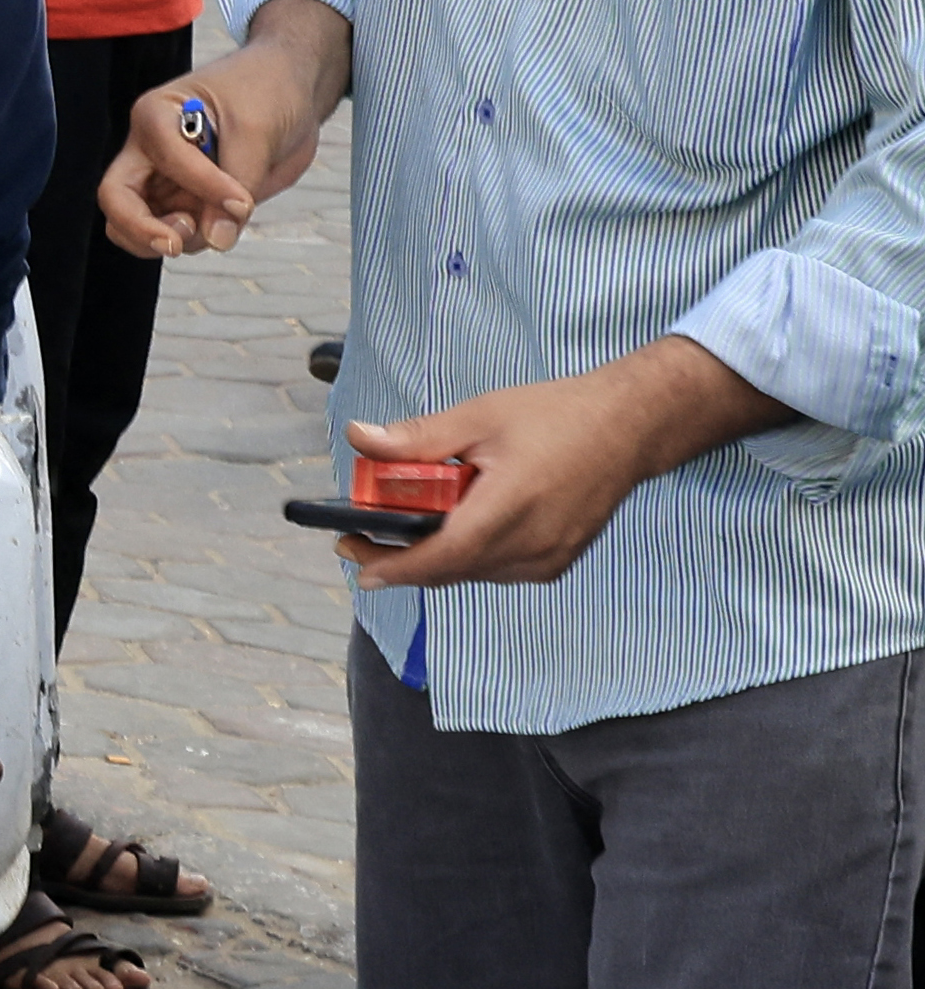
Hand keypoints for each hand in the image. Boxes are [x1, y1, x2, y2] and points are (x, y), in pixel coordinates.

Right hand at [95, 35, 326, 261]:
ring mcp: (165, 181)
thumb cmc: (267, 89)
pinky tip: (225, 224)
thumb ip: (237, 182)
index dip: (202, 184)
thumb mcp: (258, 130)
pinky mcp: (185, 202)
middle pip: (118, 202)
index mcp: (156, 116)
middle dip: (143, 230)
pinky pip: (174, 234)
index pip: (162, 160)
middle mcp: (150, 152)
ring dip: (178, 239)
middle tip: (179, 243)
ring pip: (138, 227)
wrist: (292, 90)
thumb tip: (217, 239)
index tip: (241, 201)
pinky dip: (196, 241)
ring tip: (220, 226)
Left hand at [346, 347, 791, 590]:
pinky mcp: (558, 563)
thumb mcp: (480, 416)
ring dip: (434, 559)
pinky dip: (469, 556)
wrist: (631, 425)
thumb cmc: (558, 415)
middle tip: (362, 539)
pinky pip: (497, 571)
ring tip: (403, 529)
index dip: (393, 567)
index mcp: (511, 506)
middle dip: (400, 560)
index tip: (356, 563)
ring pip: (471, 573)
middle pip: (448, 570)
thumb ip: (418, 438)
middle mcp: (532, 543)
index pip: (440, 557)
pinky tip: (455, 529)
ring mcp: (548, 559)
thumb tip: (359, 438)